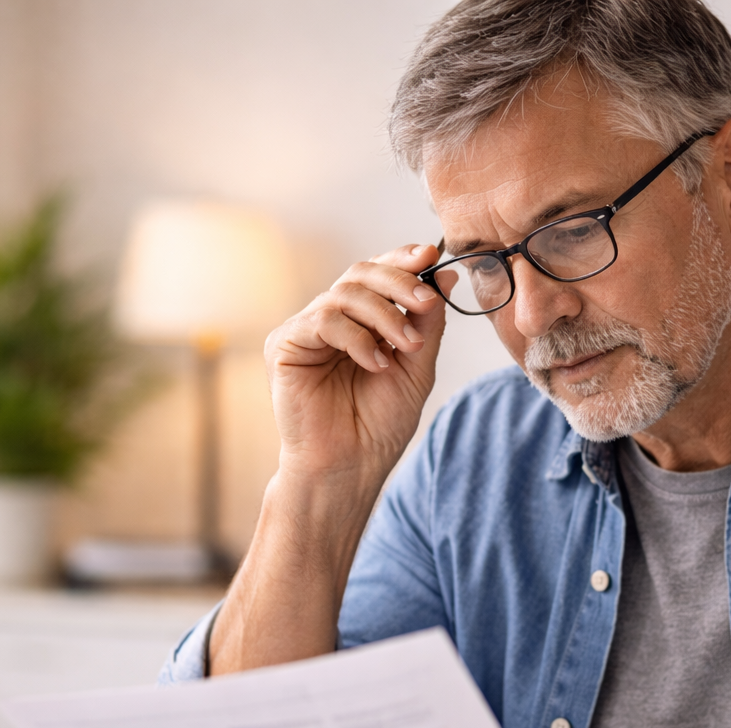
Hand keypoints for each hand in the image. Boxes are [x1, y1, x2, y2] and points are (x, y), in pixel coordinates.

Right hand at [265, 243, 450, 488]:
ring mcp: (306, 330)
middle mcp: (330, 319)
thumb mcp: (417, 367)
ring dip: (385, 316)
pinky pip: (323, 320)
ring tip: (406, 349)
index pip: (378, 274)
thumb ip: (428, 323)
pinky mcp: (285, 345)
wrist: (350, 467)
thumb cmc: (378, 425)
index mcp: (360, 320)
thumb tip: (445, 275)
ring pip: (345, 293)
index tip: (431, 257)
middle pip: (361, 273)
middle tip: (426, 304)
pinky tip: (376, 364)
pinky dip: (357, 338)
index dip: (402, 260)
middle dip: (399, 282)